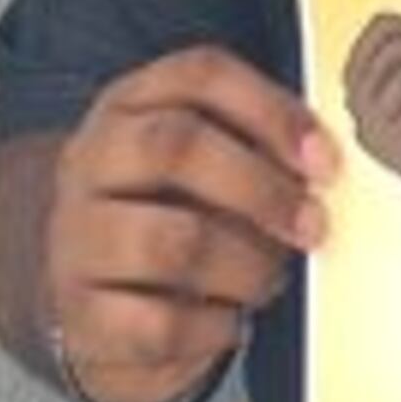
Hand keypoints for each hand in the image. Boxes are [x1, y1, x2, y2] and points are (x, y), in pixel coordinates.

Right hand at [43, 44, 336, 401]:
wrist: (79, 294)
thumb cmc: (167, 216)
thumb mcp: (200, 165)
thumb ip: (256, 151)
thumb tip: (324, 173)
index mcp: (131, 105)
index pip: (199, 74)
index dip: (271, 110)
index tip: (325, 160)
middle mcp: (91, 161)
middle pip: (175, 146)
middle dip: (261, 188)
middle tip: (313, 225)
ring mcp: (75, 238)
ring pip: (170, 241)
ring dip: (245, 265)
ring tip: (269, 279)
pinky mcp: (80, 316)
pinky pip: (160, 324)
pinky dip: (215, 327)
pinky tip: (230, 321)